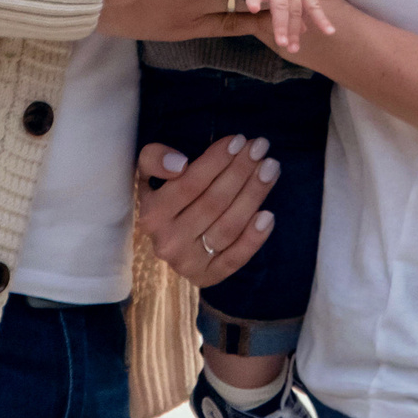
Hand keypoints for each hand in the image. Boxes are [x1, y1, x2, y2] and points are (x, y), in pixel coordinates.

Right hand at [135, 136, 276, 287]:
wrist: (164, 243)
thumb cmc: (161, 201)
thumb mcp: (147, 176)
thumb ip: (153, 159)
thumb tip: (179, 163)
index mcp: (152, 214)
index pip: (189, 183)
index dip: (216, 160)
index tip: (239, 140)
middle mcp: (168, 241)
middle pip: (214, 202)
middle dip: (241, 171)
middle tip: (261, 147)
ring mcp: (189, 263)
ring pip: (228, 226)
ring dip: (254, 195)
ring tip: (270, 169)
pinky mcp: (208, 277)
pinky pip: (235, 258)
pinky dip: (254, 238)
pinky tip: (269, 215)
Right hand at [239, 0, 331, 54]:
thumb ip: (299, 9)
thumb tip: (306, 30)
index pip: (313, 6)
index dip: (321, 19)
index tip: (330, 33)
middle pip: (295, 11)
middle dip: (294, 31)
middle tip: (294, 49)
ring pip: (280, 6)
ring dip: (281, 25)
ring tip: (281, 43)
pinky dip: (254, 0)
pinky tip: (253, 9)